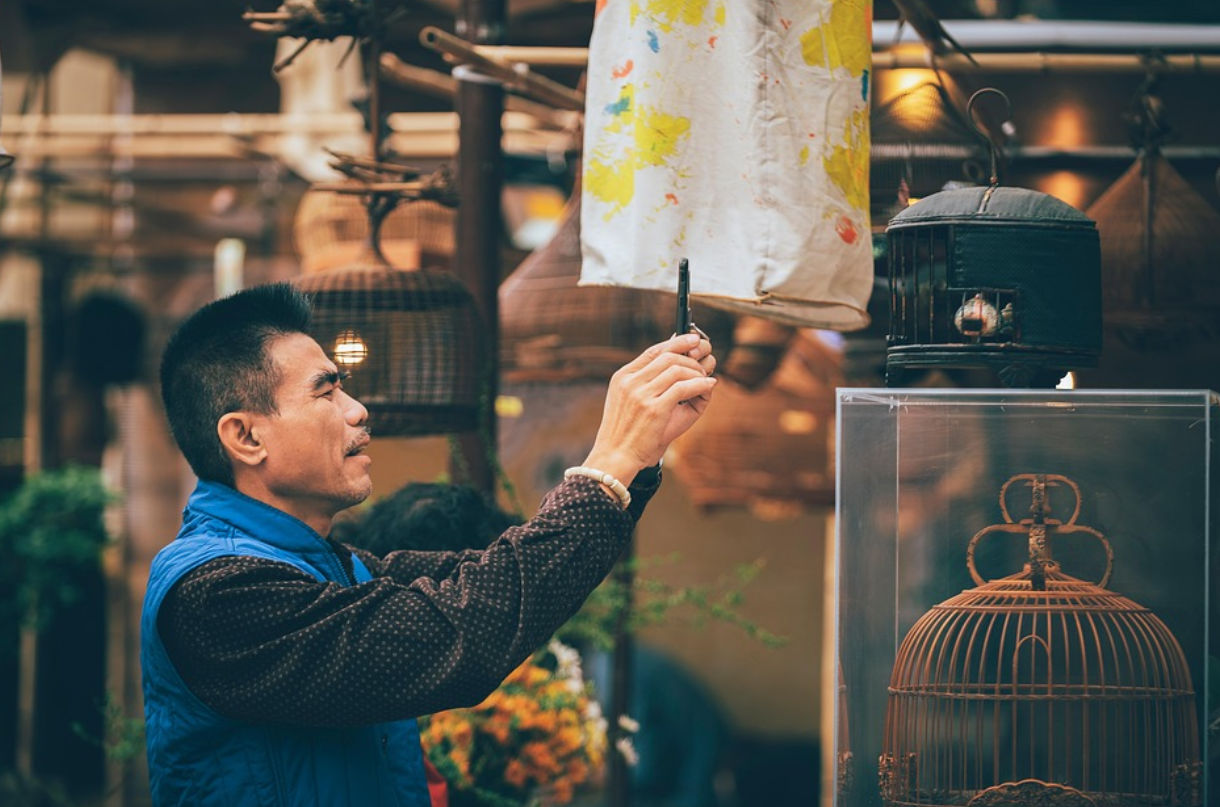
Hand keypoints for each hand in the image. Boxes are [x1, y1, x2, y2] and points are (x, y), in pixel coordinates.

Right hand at [583, 333, 716, 484]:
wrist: (615, 458)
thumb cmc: (627, 434)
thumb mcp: (631, 403)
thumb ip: (651, 384)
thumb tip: (682, 366)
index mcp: (623, 377)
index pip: (652, 351)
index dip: (676, 343)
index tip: (693, 340)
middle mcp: (630, 382)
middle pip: (668, 357)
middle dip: (691, 359)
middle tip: (704, 367)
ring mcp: (640, 394)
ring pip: (677, 369)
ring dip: (697, 372)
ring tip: (705, 380)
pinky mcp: (654, 409)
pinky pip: (683, 388)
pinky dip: (700, 384)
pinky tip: (708, 386)